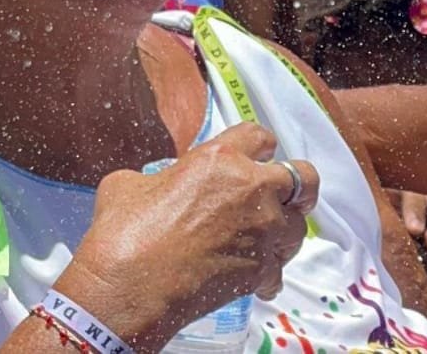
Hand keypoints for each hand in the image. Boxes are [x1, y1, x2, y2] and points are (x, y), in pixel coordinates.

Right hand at [57, 124, 317, 349]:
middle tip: (281, 197)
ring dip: (284, 231)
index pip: (260, 137)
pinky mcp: (262, 268)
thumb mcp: (128, 184)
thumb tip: (159, 185)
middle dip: (296, 186)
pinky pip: (280, 268)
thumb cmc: (123, 232)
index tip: (259, 157)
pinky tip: (255, 277)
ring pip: (298, 225)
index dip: (261, 146)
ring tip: (266, 240)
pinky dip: (270, 273)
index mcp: (221, 158)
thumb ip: (160, 177)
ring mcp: (263, 229)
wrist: (130, 289)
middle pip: (303, 176)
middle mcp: (252, 188)